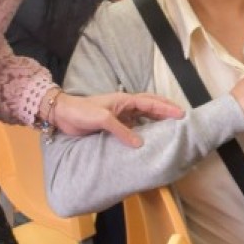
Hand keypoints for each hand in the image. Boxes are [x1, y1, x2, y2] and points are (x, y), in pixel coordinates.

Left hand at [53, 90, 183, 146]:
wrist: (62, 115)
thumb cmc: (81, 112)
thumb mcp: (102, 119)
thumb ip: (121, 130)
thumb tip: (140, 143)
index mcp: (124, 100)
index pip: (150, 103)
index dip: (166, 108)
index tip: (181, 114)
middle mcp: (124, 106)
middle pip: (150, 106)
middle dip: (165, 110)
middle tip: (181, 117)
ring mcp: (120, 115)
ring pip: (143, 116)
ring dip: (156, 120)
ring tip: (170, 127)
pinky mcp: (113, 125)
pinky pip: (133, 127)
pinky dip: (143, 130)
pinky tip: (149, 137)